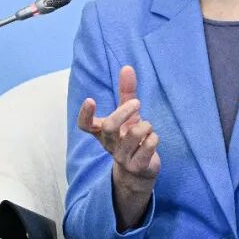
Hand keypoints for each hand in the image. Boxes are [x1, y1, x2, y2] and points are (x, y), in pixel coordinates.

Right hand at [77, 65, 159, 227]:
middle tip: (137, 103)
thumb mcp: (129, 114)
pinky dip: (153, 139)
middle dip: (124, 111)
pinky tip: (152, 139)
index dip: (85, 114)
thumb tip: (127, 67)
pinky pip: (147, 148)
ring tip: (148, 128)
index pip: (85, 125)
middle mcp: (110, 144)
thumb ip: (127, 92)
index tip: (91, 100)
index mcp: (102, 132)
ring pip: (132, 135)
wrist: (139, 171)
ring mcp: (122, 157)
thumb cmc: (131, 138)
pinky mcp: (138, 166)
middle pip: (109, 127)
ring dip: (145, 125)